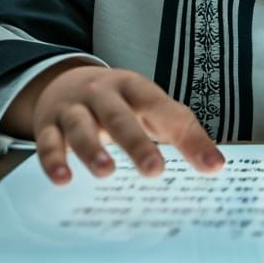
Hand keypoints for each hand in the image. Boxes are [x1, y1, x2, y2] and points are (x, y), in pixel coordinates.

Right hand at [0, 63, 225, 185]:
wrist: (66, 82)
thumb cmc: (121, 103)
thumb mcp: (152, 109)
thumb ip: (183, 133)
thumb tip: (216, 165)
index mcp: (136, 89)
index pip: (164, 109)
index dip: (186, 137)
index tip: (209, 166)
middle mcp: (104, 94)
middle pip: (120, 116)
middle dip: (136, 143)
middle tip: (153, 170)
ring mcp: (74, 108)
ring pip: (81, 126)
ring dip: (91, 148)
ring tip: (106, 172)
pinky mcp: (48, 124)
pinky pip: (47, 141)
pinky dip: (53, 159)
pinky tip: (62, 180)